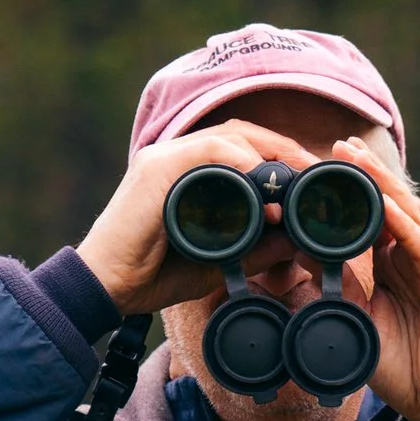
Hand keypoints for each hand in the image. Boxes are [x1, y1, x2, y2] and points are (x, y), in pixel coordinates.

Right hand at [76, 121, 320, 316]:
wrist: (104, 287)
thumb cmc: (150, 276)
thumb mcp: (215, 261)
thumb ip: (253, 250)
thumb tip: (295, 241)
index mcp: (187, 171)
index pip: (241, 146)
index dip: (280, 156)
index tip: (311, 179)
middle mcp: (175, 155)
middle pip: (241, 133)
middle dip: (284, 149)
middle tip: (315, 172)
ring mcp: (164, 157)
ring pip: (229, 136)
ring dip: (269, 154)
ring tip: (297, 179)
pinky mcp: (156, 168)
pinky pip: (207, 151)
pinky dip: (241, 162)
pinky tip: (263, 183)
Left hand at [334, 137, 419, 420]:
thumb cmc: (397, 362)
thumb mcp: (355, 317)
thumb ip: (337, 284)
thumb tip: (304, 251)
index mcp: (394, 264)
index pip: (371, 217)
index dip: (350, 191)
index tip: (319, 168)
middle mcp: (414, 257)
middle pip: (390, 204)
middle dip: (366, 173)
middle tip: (336, 146)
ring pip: (406, 214)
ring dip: (382, 184)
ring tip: (356, 158)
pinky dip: (401, 222)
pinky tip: (383, 203)